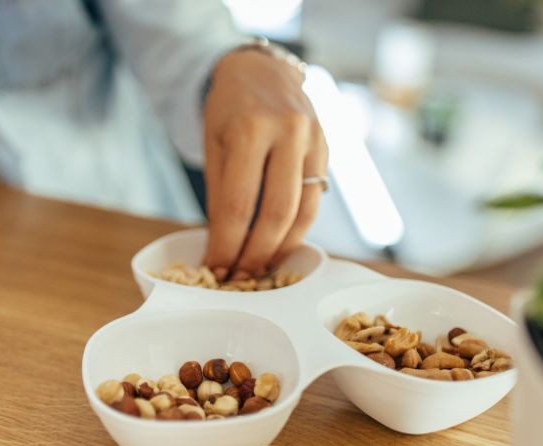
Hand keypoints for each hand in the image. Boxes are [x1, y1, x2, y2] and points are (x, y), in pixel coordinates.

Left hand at [202, 48, 327, 280]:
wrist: (261, 70)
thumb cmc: (229, 110)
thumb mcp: (213, 145)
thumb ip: (220, 194)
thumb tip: (222, 248)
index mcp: (250, 129)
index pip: (238, 205)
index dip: (226, 244)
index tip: (215, 268)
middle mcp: (288, 132)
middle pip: (275, 214)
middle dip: (255, 255)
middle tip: (238, 277)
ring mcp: (314, 140)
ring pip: (303, 213)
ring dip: (280, 249)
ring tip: (258, 270)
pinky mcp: (328, 149)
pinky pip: (315, 201)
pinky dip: (297, 230)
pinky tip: (279, 246)